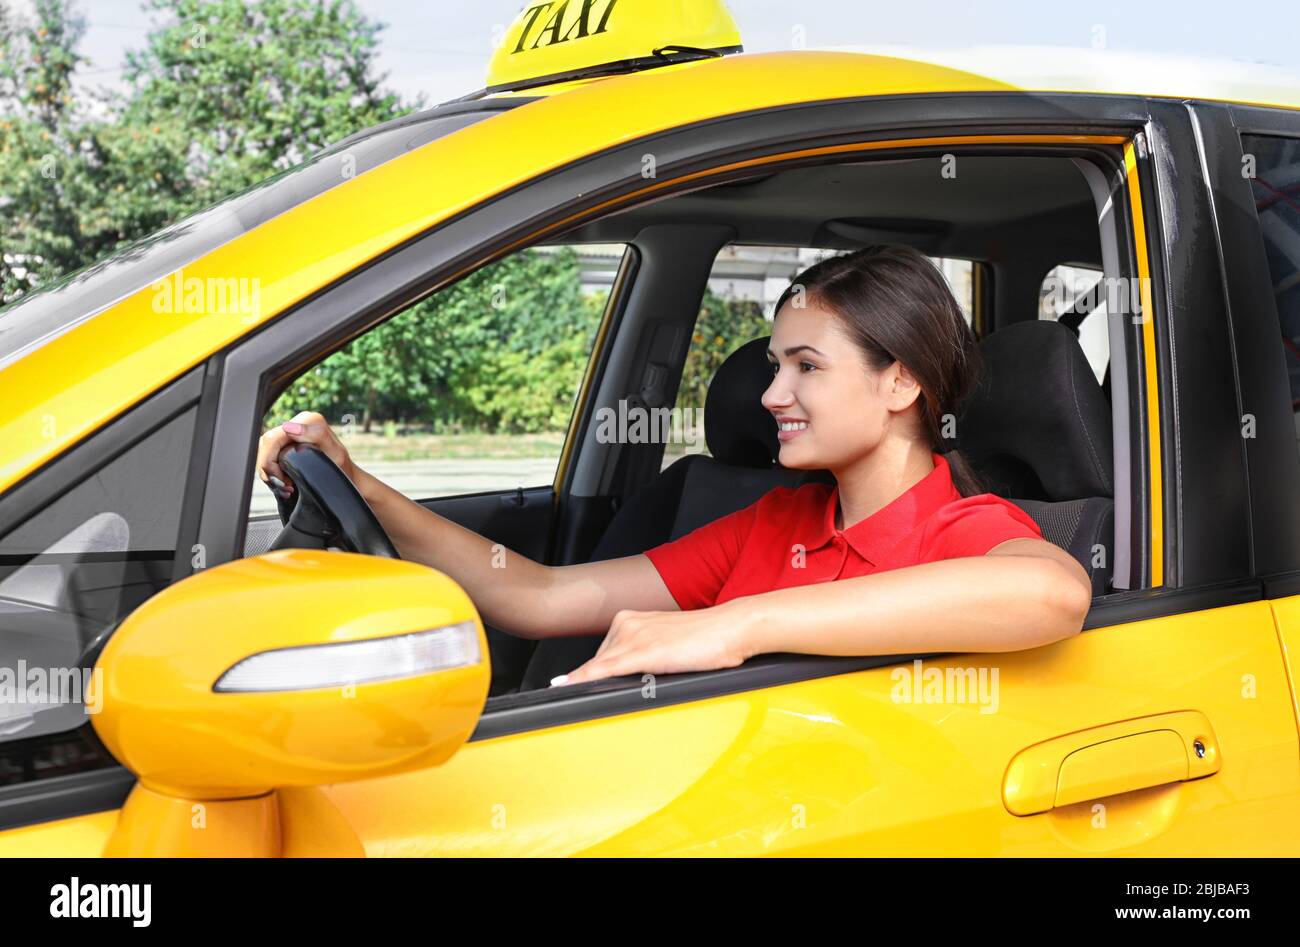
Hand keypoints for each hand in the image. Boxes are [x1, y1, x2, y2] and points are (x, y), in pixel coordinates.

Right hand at [255, 411, 361, 498]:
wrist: (348, 478)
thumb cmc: (343, 469)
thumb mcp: (336, 454)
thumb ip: (316, 435)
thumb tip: (288, 427)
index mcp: (309, 420)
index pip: (272, 438)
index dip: (270, 462)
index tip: (283, 481)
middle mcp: (299, 422)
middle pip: (266, 444)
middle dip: (269, 469)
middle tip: (285, 486)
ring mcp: (293, 431)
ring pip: (265, 450)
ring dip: (270, 472)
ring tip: (287, 486)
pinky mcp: (289, 442)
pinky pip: (270, 455)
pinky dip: (274, 471)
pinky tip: (285, 482)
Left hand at [554, 605, 749, 685]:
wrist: (731, 628)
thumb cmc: (709, 638)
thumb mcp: (668, 643)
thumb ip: (648, 653)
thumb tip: (635, 676)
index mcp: (633, 619)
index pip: (602, 651)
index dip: (588, 671)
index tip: (568, 683)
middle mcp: (629, 623)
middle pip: (598, 660)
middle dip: (590, 679)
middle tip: (576, 695)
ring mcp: (635, 636)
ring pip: (597, 665)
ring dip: (583, 682)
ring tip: (567, 694)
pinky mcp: (644, 652)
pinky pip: (605, 668)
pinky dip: (585, 678)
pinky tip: (570, 686)